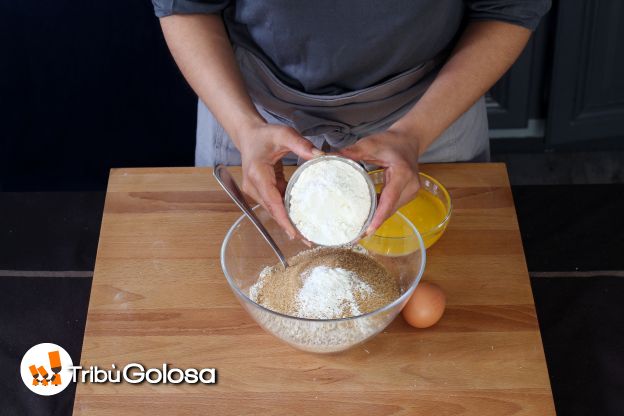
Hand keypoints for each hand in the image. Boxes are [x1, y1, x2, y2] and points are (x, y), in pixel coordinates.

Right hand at [236, 122, 322, 238]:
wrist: (248, 135)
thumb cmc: (266, 134)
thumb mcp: (284, 134)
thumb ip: (302, 145)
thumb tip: (322, 156)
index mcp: (258, 174)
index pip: (272, 201)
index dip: (284, 219)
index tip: (295, 233)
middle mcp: (253, 186)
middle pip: (273, 211)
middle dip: (289, 226)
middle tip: (308, 239)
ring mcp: (255, 190)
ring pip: (273, 210)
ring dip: (288, 222)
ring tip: (306, 234)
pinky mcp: (259, 191)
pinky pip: (274, 204)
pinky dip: (286, 212)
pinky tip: (299, 219)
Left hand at [339, 127, 420, 234]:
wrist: (408, 139)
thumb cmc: (390, 141)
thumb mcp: (370, 144)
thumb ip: (352, 152)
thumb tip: (329, 157)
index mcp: (403, 174)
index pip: (389, 199)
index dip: (378, 217)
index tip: (368, 231)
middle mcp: (410, 187)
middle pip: (389, 210)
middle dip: (373, 223)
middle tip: (354, 235)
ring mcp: (410, 192)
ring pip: (391, 210)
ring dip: (376, 219)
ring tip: (358, 231)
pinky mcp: (407, 195)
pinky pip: (391, 207)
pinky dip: (379, 212)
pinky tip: (366, 218)